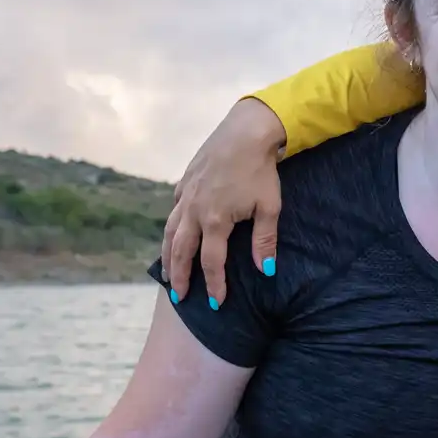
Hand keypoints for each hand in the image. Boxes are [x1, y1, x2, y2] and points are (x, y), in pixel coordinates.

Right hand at [160, 98, 285, 307]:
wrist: (246, 132)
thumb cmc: (261, 171)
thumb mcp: (269, 207)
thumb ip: (264, 241)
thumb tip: (266, 270)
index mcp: (215, 220)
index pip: (211, 263)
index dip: (213, 286)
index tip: (216, 304)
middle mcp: (194, 211)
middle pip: (180, 252)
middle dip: (180, 277)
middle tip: (180, 297)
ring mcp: (186, 196)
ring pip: (170, 232)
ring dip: (167, 256)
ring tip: (167, 274)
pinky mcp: (184, 182)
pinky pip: (174, 211)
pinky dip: (171, 228)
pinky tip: (173, 234)